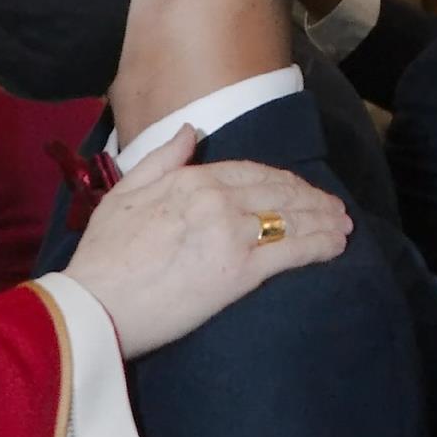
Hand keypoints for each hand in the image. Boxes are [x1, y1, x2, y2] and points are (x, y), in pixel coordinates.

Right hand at [64, 130, 351, 358]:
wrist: (93, 304)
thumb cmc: (100, 258)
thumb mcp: (122, 194)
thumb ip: (161, 160)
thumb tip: (190, 132)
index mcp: (188, 179)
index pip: (250, 171)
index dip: (281, 180)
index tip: (299, 189)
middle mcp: (215, 199)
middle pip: (279, 191)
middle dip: (311, 198)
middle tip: (333, 208)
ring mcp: (231, 233)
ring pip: (293, 218)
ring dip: (324, 220)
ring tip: (343, 227)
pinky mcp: (241, 271)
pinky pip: (293, 250)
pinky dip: (322, 245)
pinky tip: (337, 246)